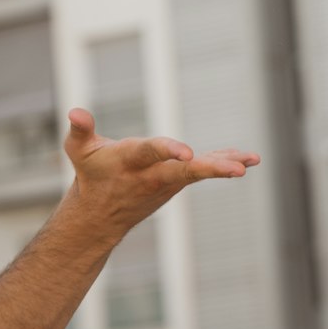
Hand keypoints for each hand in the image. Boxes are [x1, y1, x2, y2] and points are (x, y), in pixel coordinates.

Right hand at [63, 108, 259, 241]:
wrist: (100, 216)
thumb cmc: (92, 174)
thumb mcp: (78, 151)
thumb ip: (79, 130)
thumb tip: (76, 112)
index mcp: (128, 162)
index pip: (150, 153)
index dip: (167, 150)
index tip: (187, 152)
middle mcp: (152, 174)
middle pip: (184, 172)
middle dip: (210, 169)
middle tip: (237, 171)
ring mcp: (167, 181)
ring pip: (199, 173)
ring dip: (225, 166)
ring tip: (251, 160)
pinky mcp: (178, 182)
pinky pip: (203, 172)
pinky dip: (224, 162)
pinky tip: (248, 158)